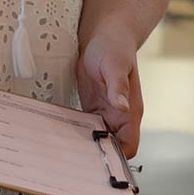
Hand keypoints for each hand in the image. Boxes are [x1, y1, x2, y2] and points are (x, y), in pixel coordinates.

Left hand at [76, 30, 143, 158]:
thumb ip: (118, 87)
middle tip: (73, 159)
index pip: (129, 146)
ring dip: (85, 145)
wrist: (106, 34)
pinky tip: (62, 134)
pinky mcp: (93, 108)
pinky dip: (78, 132)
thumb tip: (123, 107)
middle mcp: (120, 116)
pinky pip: (87, 126)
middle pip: (112, 148)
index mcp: (131, 112)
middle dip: (97, 156)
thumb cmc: (115, 47)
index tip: (97, 159)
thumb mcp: (114, 65)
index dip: (116, 156)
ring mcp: (106, 113)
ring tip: (65, 151)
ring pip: (98, 139)